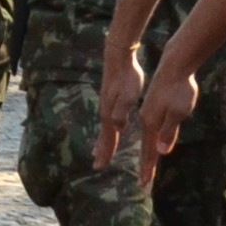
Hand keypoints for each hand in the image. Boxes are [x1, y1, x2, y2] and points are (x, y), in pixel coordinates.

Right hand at [95, 42, 145, 171]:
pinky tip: (109, 130)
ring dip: (102, 142)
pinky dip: (107, 130)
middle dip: (102, 151)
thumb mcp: (128, 95)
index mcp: (111, 114)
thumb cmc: (127, 77)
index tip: (100, 166)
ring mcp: (107, 105)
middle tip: (97, 166)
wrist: (118, 58)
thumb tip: (117, 128)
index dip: (106, 152)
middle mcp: (106, 112)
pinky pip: (108, 121)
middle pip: (104, 136)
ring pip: (105, 129)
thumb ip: (122, 112)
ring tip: (98, 152)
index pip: (109, 138)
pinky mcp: (111, 100)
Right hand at [134, 62, 201, 181]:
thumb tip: (161, 151)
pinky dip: (147, 140)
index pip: (150, 151)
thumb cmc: (179, 89)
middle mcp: (146, 120)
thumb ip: (168, 131)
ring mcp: (148, 113)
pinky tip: (149, 141)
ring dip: (145, 154)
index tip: (145, 184)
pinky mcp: (152, 106)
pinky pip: (148, 129)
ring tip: (145, 165)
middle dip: (146, 166)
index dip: (148, 168)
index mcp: (151, 123)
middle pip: (146, 147)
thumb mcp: (178, 111)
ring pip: (145, 138)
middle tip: (143, 183)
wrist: (174, 66)